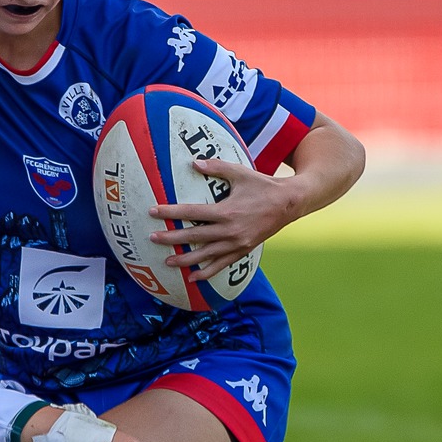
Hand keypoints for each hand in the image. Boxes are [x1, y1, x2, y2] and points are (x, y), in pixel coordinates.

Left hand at [149, 158, 296, 282]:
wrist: (289, 204)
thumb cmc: (263, 185)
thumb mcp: (240, 172)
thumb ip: (216, 167)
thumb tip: (194, 163)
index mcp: (226, 211)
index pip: (191, 213)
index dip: (170, 212)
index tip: (153, 211)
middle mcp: (230, 230)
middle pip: (194, 237)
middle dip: (171, 238)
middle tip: (152, 239)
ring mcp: (237, 243)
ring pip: (205, 255)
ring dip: (185, 260)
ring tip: (167, 262)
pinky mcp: (243, 250)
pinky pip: (222, 265)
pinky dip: (207, 272)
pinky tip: (193, 278)